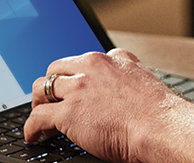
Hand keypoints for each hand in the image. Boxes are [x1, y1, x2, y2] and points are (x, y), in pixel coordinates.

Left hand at [23, 49, 193, 162]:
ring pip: (42, 87)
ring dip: (39, 102)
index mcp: (114, 59)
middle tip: (50, 100)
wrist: (161, 127)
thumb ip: (128, 81)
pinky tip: (34, 135)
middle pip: (57, 68)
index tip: (74, 86)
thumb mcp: (144, 84)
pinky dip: (32, 128)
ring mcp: (79, 88)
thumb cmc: (160, 115)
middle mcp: (93, 67)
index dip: (76, 76)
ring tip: (39, 115)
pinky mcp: (68, 111)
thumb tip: (121, 96)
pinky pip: (38, 117)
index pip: (84, 61)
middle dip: (52, 85)